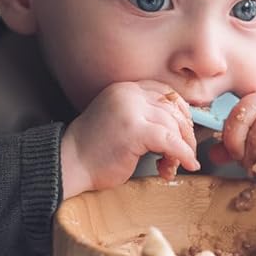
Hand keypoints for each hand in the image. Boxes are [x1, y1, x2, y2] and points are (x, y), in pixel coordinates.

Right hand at [60, 81, 198, 197]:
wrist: (69, 164)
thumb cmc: (93, 151)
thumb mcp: (120, 122)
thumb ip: (143, 116)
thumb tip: (179, 125)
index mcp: (125, 89)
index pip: (166, 93)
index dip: (181, 113)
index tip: (185, 131)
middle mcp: (128, 94)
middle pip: (173, 108)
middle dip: (184, 133)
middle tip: (184, 153)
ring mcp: (130, 110)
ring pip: (174, 125)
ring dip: (182, 148)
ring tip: (172, 165)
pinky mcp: (134, 130)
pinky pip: (170, 141)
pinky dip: (183, 154)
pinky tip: (186, 164)